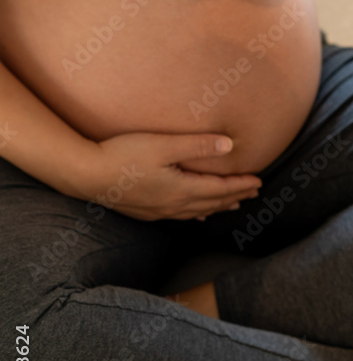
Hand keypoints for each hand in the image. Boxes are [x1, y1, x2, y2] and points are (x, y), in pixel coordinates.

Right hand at [77, 132, 262, 221]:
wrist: (86, 175)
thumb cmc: (123, 155)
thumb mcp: (163, 145)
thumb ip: (196, 146)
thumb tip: (229, 145)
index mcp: (181, 189)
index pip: (220, 190)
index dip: (241, 185)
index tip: (258, 181)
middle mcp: (173, 205)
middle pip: (212, 203)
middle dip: (235, 197)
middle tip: (254, 192)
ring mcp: (158, 210)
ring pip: (197, 212)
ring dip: (217, 207)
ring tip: (233, 205)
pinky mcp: (145, 211)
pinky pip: (180, 216)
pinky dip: (195, 214)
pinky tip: (195, 215)